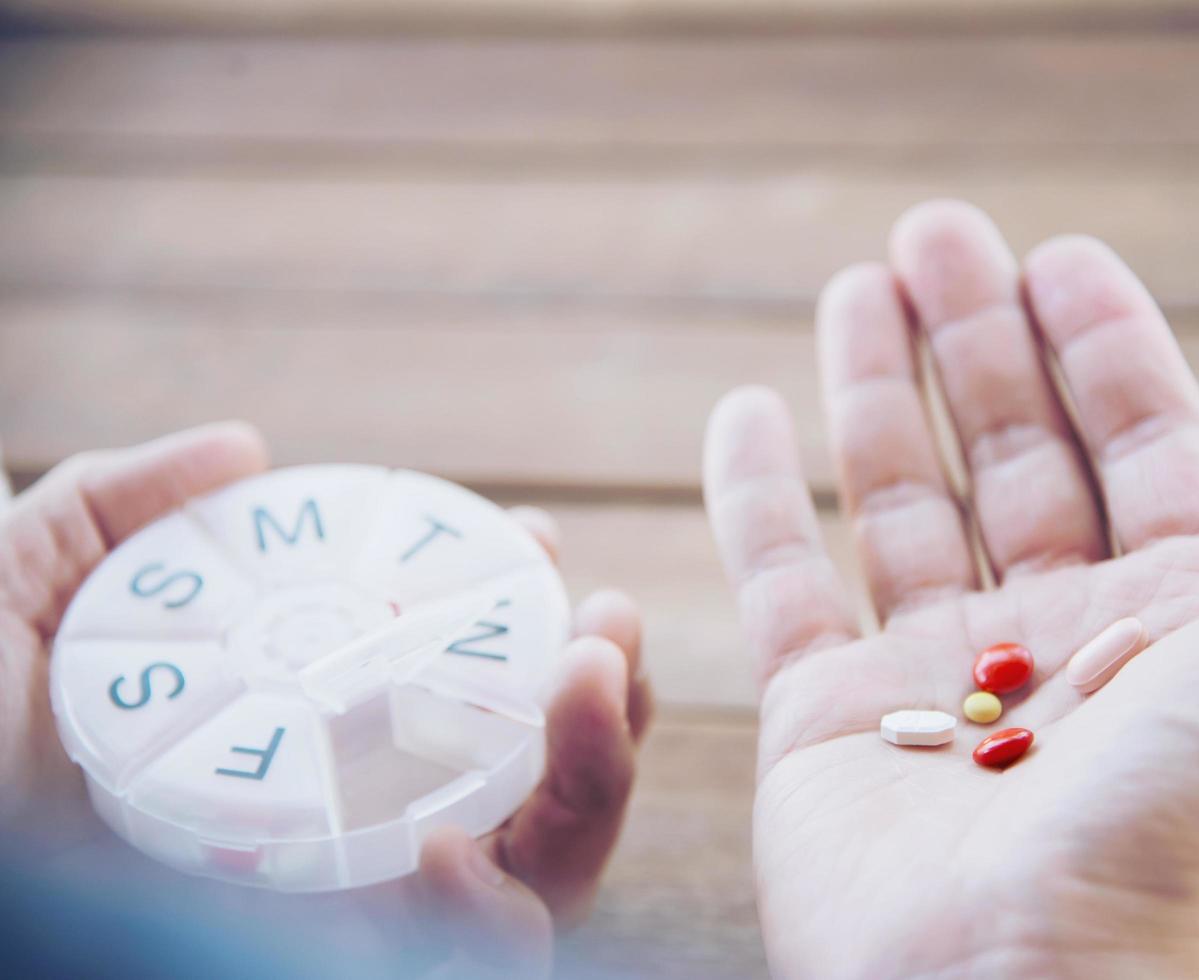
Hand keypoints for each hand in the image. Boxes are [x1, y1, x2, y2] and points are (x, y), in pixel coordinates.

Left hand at [0, 423, 651, 975]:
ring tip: (594, 670)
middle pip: (537, 769)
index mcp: (313, 747)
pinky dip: (499, 906)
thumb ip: (110, 509)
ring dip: (600, 765)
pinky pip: (493, 956)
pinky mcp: (371, 972)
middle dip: (606, 686)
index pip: (455, 682)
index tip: (529, 543)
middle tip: (604, 615)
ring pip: (554, 856)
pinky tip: (452, 847)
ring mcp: (379, 915)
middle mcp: (364, 830)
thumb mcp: (14, 607)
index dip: (514, 609)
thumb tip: (246, 444)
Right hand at [703, 201, 1198, 977]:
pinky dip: (757, 497)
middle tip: (937, 233)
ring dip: (877, 389)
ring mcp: (936, 681)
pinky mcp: (825, 720)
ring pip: (897, 501)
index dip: (1104, 342)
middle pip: (1012, 454)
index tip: (1056, 253)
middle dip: (979, 336)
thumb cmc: (1192, 828)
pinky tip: (746, 409)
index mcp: (1179, 621)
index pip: (1140, 443)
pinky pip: (782, 582)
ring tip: (858, 283)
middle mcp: (1058, 645)